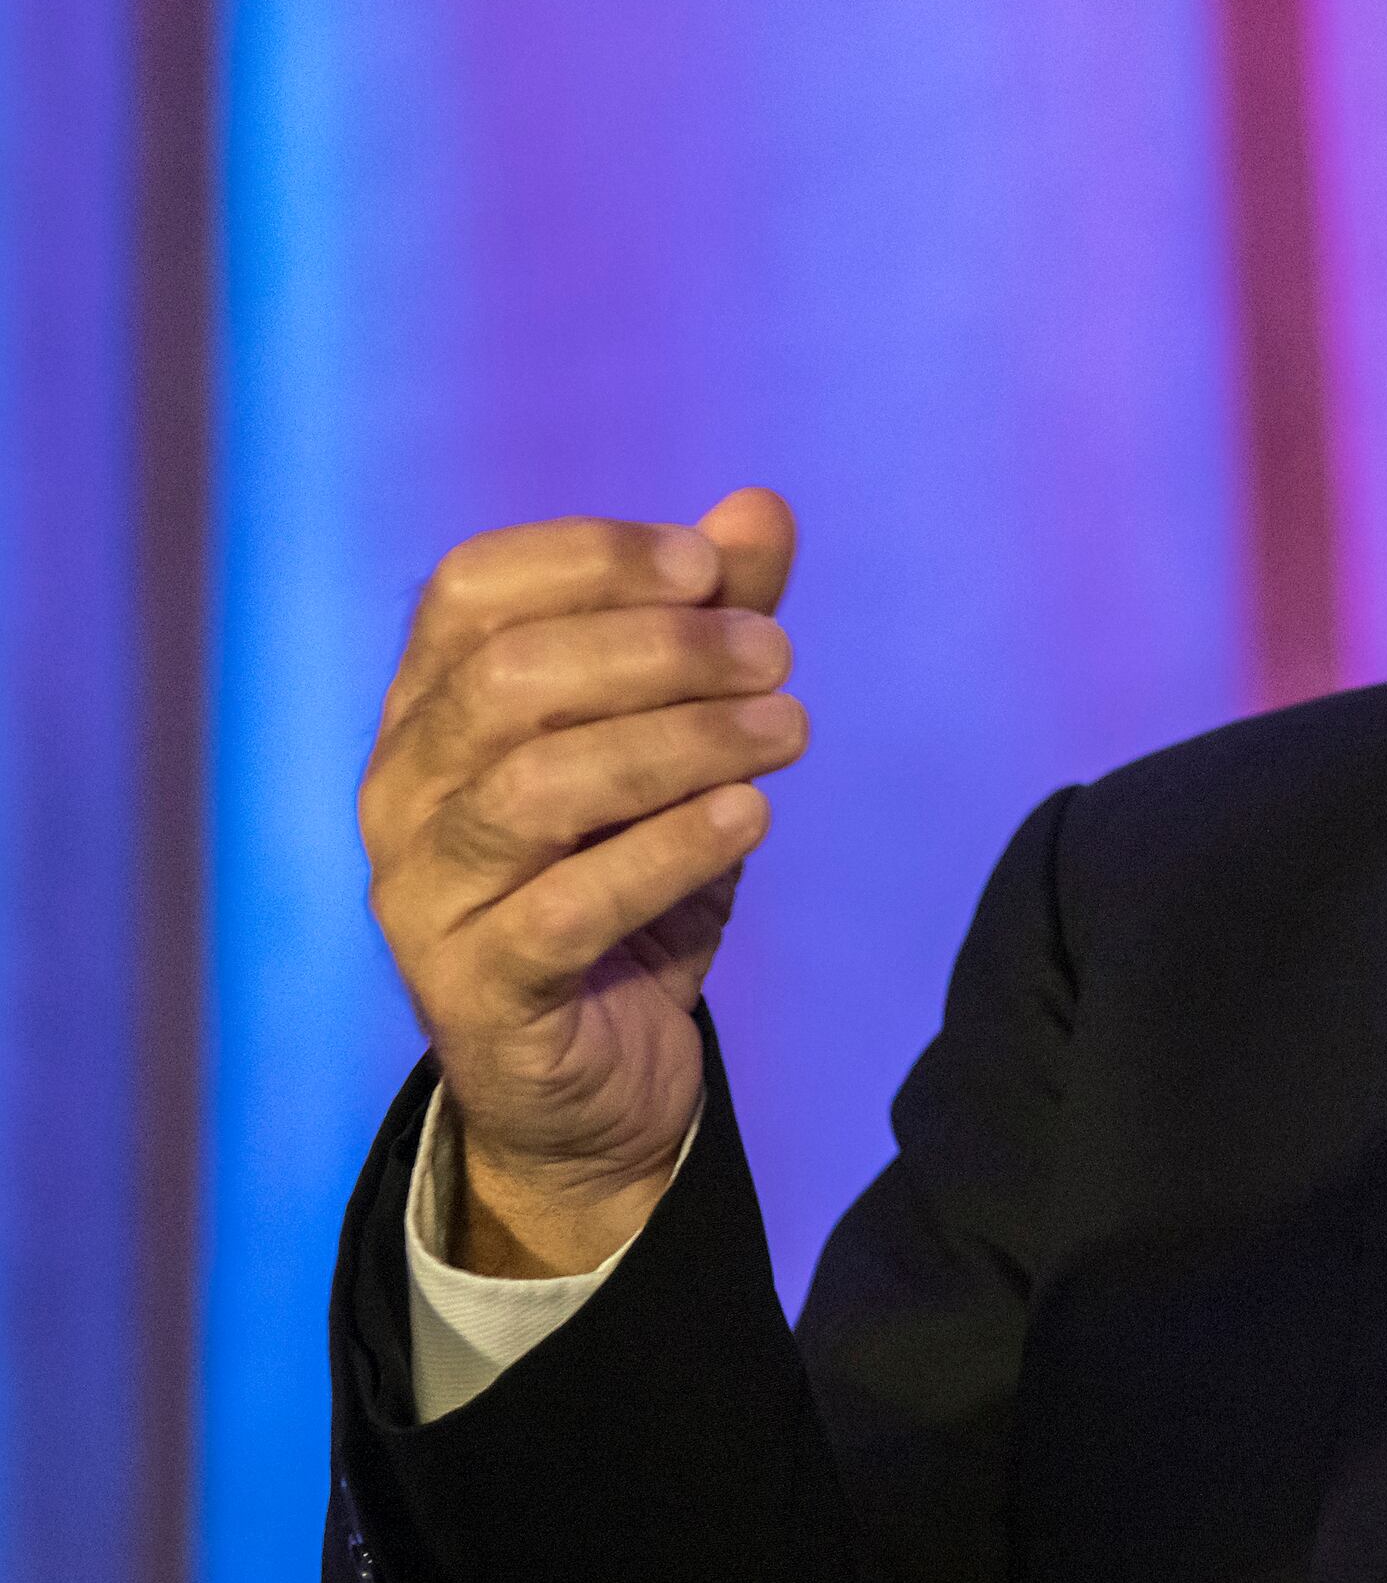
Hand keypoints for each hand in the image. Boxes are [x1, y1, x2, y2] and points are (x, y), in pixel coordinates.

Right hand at [358, 490, 805, 1275]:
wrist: (598, 1075)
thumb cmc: (630, 879)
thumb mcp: (685, 740)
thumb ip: (713, 623)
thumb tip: (759, 507)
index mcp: (430, 708)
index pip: (470, 589)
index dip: (592, 558)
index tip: (711, 567)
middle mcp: (401, 790)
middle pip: (507, 677)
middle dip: (661, 651)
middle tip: (778, 658)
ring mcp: (424, 894)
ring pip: (536, 787)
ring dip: (682, 742)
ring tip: (788, 729)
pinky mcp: (477, 990)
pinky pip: (566, 909)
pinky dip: (670, 850)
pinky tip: (752, 817)